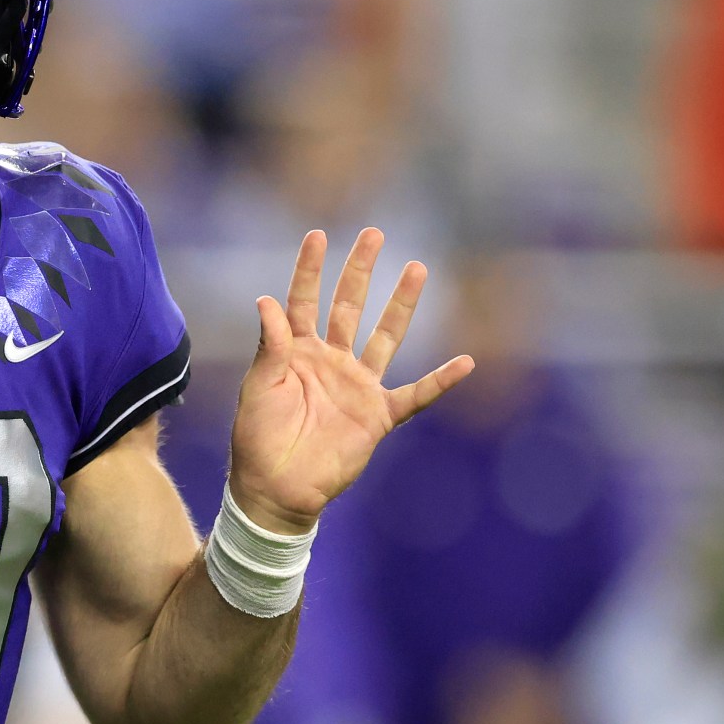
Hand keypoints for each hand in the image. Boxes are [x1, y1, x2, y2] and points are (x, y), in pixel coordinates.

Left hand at [229, 227, 472, 533]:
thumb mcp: (259, 387)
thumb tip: (266, 299)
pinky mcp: (377, 416)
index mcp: (297, 352)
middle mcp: (331, 361)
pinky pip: (415, 395)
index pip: (303, 301)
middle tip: (373, 234)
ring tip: (418, 269)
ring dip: (401, 305)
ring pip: (385, 337)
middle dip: (360, 270)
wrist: (276, 489)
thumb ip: (270, 345)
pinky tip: (465, 363)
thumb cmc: (258, 439)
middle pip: (349, 306)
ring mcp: (357, 386)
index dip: (309, 269)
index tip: (317, 235)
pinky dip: (440, 381)